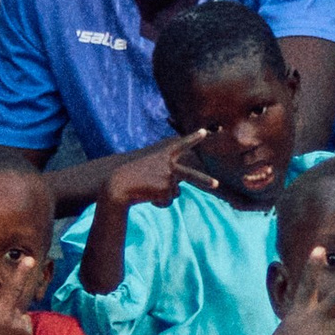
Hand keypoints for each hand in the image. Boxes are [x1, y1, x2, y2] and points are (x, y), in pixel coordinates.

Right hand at [104, 130, 219, 212]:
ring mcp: (169, 177)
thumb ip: (163, 175)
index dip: (193, 138)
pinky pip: (166, 202)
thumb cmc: (129, 176)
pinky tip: (146, 196)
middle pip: (191, 176)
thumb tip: (176, 191)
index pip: (181, 144)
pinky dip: (157, 202)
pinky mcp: (167, 190)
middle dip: (205, 181)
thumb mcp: (147, 169)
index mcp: (163, 154)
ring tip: (148, 190)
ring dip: (162, 195)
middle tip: (217, 185)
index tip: (205, 132)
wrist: (118, 184)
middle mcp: (169, 164)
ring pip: (173, 193)